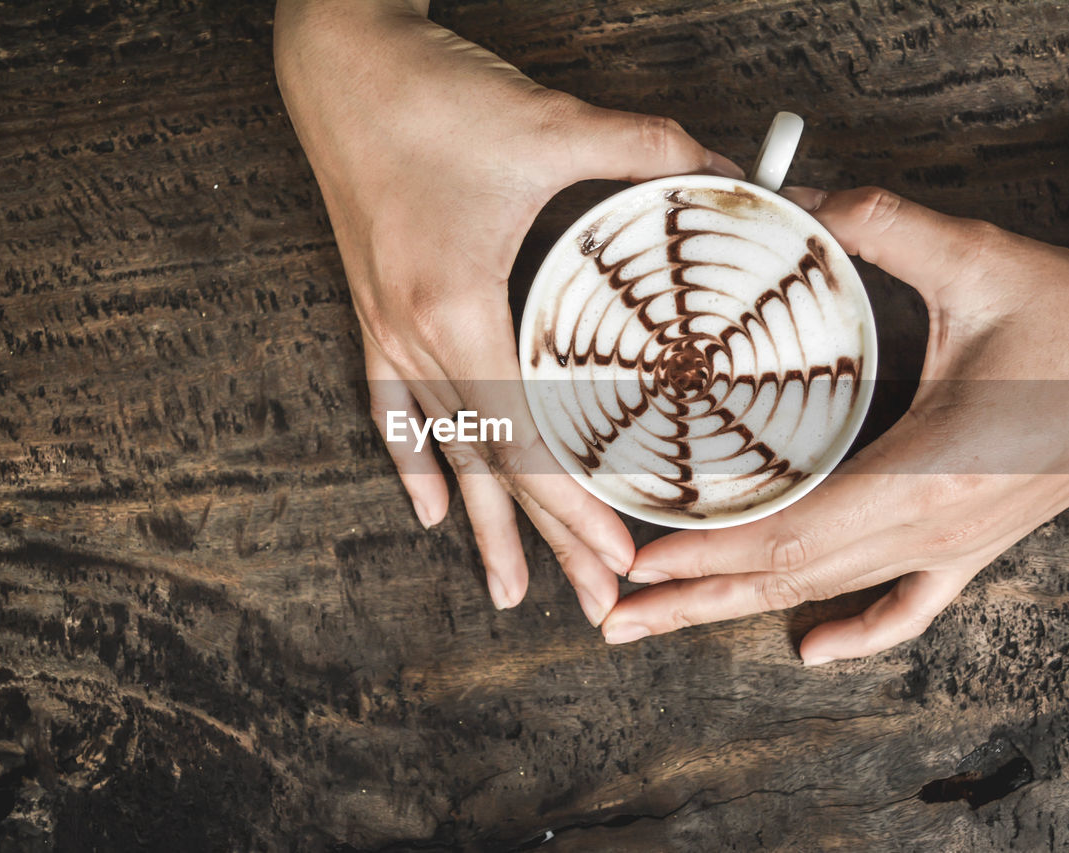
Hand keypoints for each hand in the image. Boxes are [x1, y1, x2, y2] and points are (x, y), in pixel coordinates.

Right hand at [273, 0, 742, 622]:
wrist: (336, 63)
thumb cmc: (431, 95)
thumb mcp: (550, 122)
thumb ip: (648, 152)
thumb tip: (732, 180)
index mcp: (461, 305)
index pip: (530, 435)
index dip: (577, 504)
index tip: (623, 557)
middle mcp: (419, 335)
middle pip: (495, 463)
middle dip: (550, 540)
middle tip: (596, 605)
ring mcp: (388, 329)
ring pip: (447, 452)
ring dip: (484, 527)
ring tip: (505, 593)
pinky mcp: (373, 311)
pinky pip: (392, 407)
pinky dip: (414, 463)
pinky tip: (430, 511)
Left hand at [601, 186, 1068, 659]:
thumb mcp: (981, 260)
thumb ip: (882, 225)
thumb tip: (799, 201)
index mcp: (922, 474)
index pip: (786, 535)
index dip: (705, 553)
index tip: (637, 562)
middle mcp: (931, 528)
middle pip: (789, 581)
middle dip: (695, 599)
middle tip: (616, 617)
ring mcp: (955, 545)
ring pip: (830, 598)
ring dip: (743, 613)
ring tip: (669, 626)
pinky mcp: (977, 543)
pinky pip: (910, 606)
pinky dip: (857, 633)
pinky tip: (810, 649)